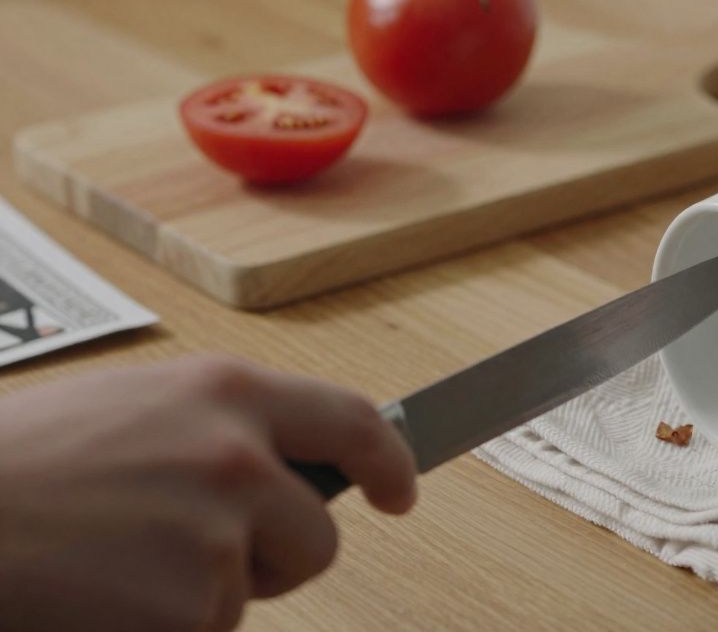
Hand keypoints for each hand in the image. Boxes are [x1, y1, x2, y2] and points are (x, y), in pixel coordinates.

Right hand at [0, 355, 416, 630]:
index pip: (353, 422)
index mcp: (226, 391)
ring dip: (203, 595)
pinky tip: (101, 598)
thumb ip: (221, 426)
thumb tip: (284, 463)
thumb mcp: (135, 407)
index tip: (399, 492)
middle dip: (274, 558)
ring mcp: (216, 534)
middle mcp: (236, 455)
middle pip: (318, 537)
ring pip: (253, 595)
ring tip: (117, 562)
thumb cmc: (21, 462)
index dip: (388, 463)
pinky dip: (163, 629)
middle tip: (190, 551)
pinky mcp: (187, 608)